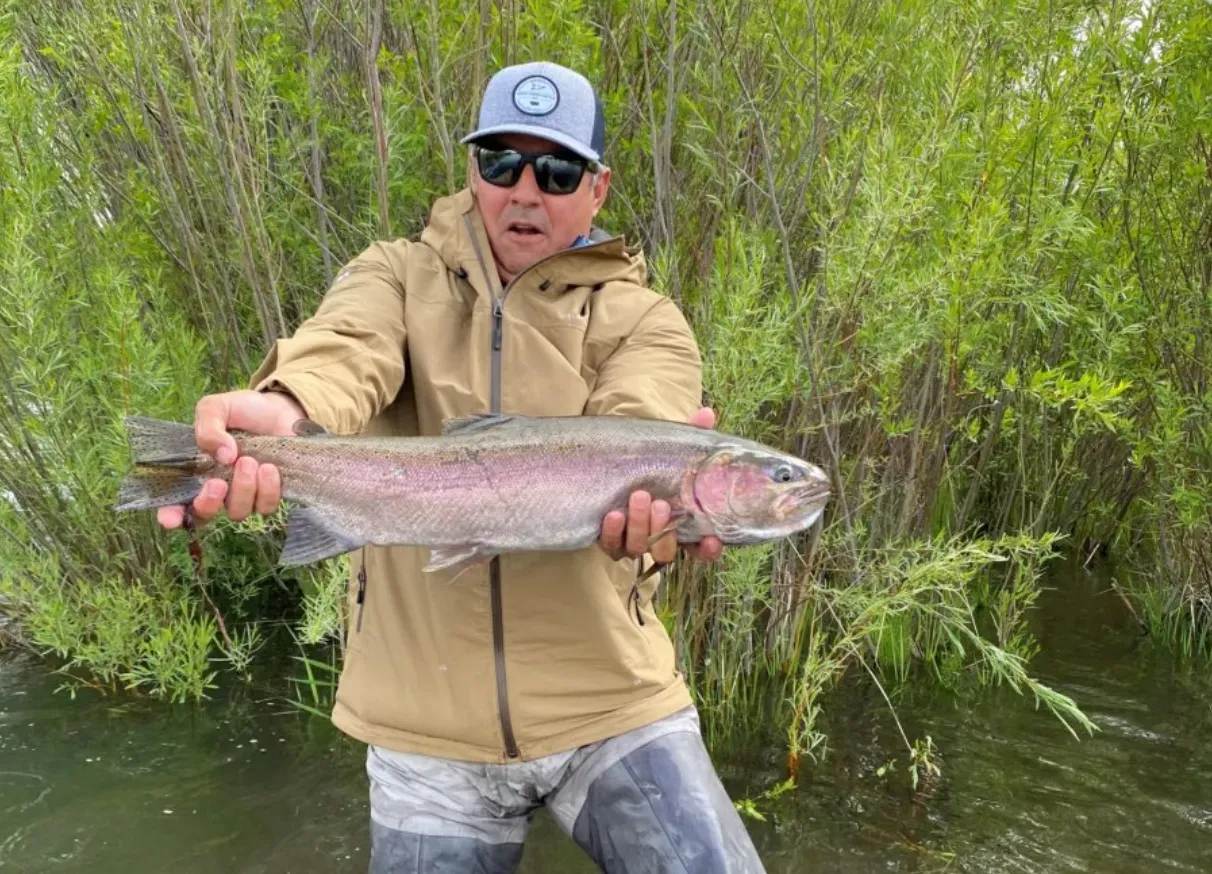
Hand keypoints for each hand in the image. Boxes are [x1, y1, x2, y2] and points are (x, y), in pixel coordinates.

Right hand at [156, 389, 305, 529]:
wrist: (281, 409)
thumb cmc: (243, 410)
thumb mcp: (216, 408)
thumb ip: (208, 428)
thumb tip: (223, 456)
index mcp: (195, 470)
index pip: (175, 502)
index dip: (170, 515)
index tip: (170, 519)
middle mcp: (217, 489)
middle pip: (204, 515)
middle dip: (208, 503)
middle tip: (218, 483)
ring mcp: (243, 495)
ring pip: (237, 512)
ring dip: (243, 488)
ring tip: (250, 461)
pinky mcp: (269, 496)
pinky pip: (265, 507)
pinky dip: (267, 490)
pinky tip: (270, 467)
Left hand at [597, 406, 724, 563]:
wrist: (611, 467)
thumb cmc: (651, 464)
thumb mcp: (670, 450)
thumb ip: (691, 437)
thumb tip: (706, 413)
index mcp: (680, 524)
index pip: (701, 547)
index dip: (708, 549)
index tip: (711, 540)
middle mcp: (658, 538)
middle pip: (666, 551)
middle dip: (664, 531)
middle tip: (660, 504)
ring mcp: (633, 542)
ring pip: (639, 548)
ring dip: (640, 526)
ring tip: (639, 497)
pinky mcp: (610, 541)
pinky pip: (611, 546)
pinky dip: (612, 532)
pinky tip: (613, 514)